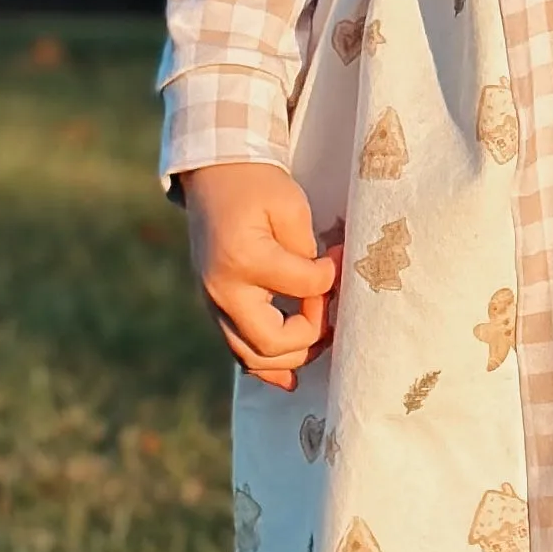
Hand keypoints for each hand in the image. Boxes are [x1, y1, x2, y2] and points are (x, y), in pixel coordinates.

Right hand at [180, 160, 339, 388]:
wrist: (213, 178)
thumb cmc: (256, 186)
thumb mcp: (290, 206)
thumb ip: (307, 253)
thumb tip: (324, 291)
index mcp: (244, 258)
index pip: (303, 288)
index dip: (330, 279)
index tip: (339, 258)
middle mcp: (221, 289)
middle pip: (272, 343)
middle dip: (312, 334)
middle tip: (331, 311)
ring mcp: (212, 303)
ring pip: (252, 357)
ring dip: (292, 357)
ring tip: (321, 338)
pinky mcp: (214, 308)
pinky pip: (238, 350)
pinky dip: (266, 364)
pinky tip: (291, 373)